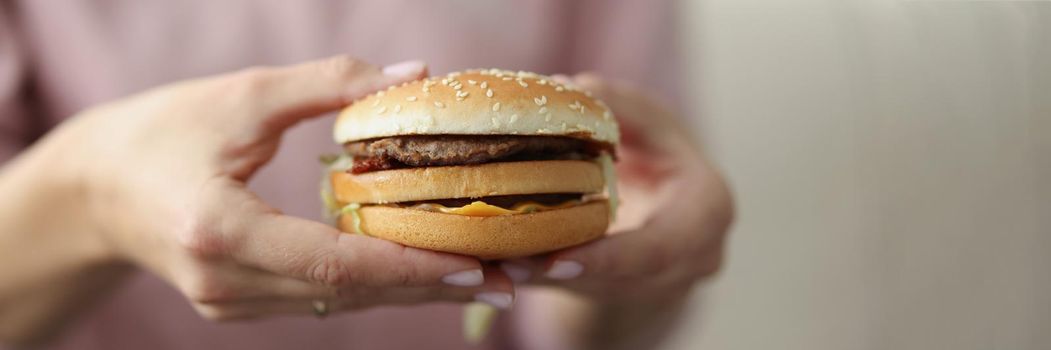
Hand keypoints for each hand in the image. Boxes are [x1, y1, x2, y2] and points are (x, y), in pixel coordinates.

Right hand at [54, 56, 511, 319]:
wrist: (93, 190)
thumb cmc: (161, 132)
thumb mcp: (241, 96)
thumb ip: (329, 83)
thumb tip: (415, 75)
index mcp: (220, 231)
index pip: (333, 262)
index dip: (408, 265)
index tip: (475, 262)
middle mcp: (226, 283)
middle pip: (349, 296)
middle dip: (431, 286)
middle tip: (510, 279)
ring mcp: (231, 305)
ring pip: (341, 305)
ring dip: (411, 291)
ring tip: (485, 276)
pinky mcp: (237, 307)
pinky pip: (321, 301)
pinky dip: (373, 286)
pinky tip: (423, 272)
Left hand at [505, 73, 732, 301]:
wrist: (668, 200)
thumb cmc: (658, 150)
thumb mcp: (648, 118)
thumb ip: (617, 102)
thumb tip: (566, 87)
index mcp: (707, 212)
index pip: (659, 248)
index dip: (608, 258)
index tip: (556, 260)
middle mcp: (693, 260)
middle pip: (623, 279)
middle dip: (564, 274)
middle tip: (509, 267)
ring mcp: (662, 286)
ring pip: (597, 291)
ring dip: (544, 280)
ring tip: (496, 265)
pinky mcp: (627, 295)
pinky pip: (582, 291)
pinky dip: (542, 279)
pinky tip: (500, 266)